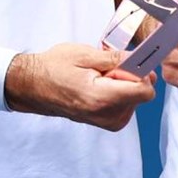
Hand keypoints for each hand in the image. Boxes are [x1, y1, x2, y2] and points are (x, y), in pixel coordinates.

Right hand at [5, 43, 153, 129]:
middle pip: (141, 94)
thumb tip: (142, 59)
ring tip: (97, 77)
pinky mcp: (106, 123)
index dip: (141, 72)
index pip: (145, 91)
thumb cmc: (54, 67)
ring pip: (135, 99)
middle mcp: (106, 115)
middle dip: (130, 77)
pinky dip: (118, 93)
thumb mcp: (85, 54)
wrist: (32, 86)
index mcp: (101, 98)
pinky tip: (99, 86)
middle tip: (104, 69)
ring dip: (123, 84)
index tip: (127, 62)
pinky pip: (126, 105)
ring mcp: (106, 122)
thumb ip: (117, 59)